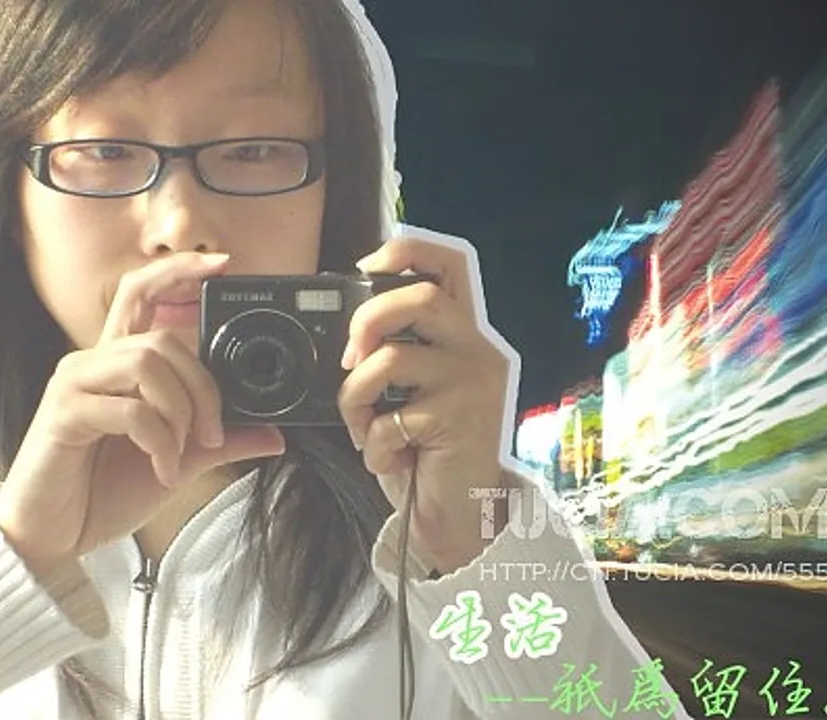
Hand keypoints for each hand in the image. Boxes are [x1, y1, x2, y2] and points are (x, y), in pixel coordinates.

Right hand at [0, 253, 284, 565]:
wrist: (59, 534)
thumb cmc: (108, 489)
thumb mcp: (181, 459)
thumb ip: (224, 441)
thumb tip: (275, 433)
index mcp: (120, 364)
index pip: (144, 294)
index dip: (179, 272)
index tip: (222, 265)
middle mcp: (95, 363)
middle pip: (163, 339)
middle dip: (204, 387)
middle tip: (214, 433)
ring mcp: (75, 383)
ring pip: (148, 363)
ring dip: (181, 412)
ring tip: (180, 453)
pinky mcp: (64, 413)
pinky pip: (130, 409)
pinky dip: (159, 441)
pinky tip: (162, 468)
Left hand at [337, 232, 514, 571]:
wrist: (460, 515)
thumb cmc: (430, 449)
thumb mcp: (417, 391)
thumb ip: (399, 352)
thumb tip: (348, 333)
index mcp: (467, 334)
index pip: (451, 264)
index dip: (406, 250)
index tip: (365, 268)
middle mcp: (478, 351)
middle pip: (419, 297)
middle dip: (366, 321)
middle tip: (350, 359)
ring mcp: (472, 385)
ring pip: (390, 360)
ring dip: (354, 398)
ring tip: (362, 426)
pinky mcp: (457, 422)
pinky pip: (388, 420)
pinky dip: (371, 445)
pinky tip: (389, 459)